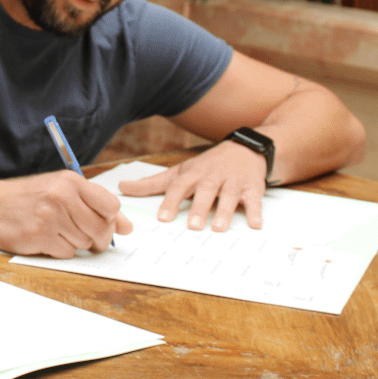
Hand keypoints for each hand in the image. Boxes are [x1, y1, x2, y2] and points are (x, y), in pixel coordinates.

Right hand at [0, 170, 133, 257]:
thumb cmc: (31, 197)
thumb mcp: (62, 190)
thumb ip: (95, 205)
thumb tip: (127, 228)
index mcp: (71, 181)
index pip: (111, 206)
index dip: (109, 220)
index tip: (99, 222)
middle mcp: (62, 196)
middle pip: (101, 229)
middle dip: (97, 238)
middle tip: (82, 235)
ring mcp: (50, 216)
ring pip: (85, 243)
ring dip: (74, 242)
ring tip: (56, 231)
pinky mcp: (39, 236)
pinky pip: (67, 253)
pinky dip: (59, 250)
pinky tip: (45, 239)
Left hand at [118, 142, 266, 231]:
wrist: (245, 149)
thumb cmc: (206, 166)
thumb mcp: (180, 171)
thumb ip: (152, 183)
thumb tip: (122, 188)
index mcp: (193, 173)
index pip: (179, 187)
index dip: (171, 201)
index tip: (163, 218)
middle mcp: (212, 176)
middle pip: (205, 191)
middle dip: (199, 208)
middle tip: (192, 227)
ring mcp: (233, 181)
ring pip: (229, 195)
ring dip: (225, 212)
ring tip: (219, 229)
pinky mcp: (252, 187)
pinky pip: (254, 199)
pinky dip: (255, 211)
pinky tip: (255, 225)